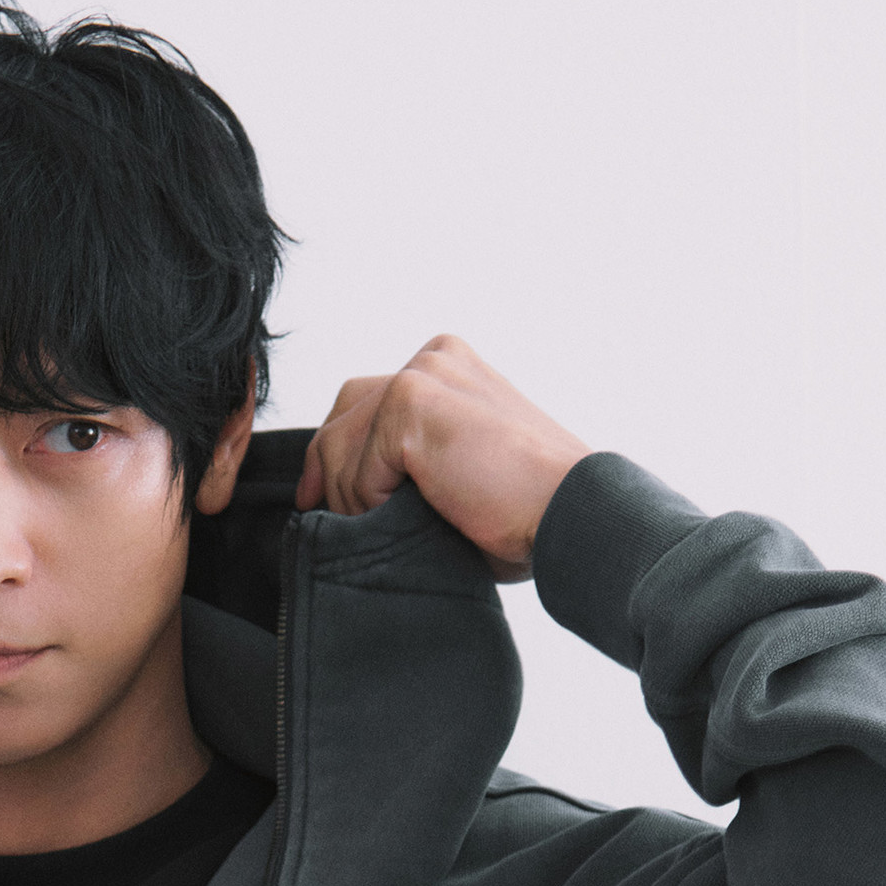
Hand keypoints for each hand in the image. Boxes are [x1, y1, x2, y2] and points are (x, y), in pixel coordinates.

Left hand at [294, 334, 593, 581]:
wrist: (568, 515)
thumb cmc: (525, 509)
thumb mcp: (459, 467)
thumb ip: (411, 458)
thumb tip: (338, 486)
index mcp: (449, 366)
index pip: (364, 399)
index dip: (333, 450)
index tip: (317, 494)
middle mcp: (435, 357)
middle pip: (344, 414)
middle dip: (326, 470)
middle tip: (319, 513)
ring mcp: (422, 375)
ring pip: (342, 447)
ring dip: (352, 500)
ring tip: (390, 527)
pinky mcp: (411, 405)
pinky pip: (358, 472)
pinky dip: (371, 507)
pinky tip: (411, 517)